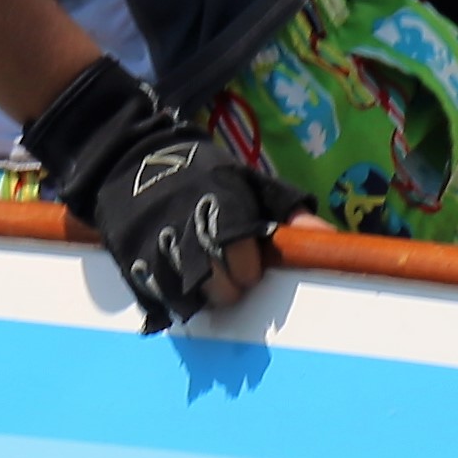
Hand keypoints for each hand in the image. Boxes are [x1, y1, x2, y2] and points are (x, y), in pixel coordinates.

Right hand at [27, 62, 284, 330]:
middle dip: (228, 287)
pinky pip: (158, 296)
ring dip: (200, 293)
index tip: (245, 259)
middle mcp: (192, 234)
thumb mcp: (250, 182)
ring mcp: (159, 250)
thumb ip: (288, 211)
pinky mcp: (133, 261)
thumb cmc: (204, 175)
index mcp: (225, 212)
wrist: (132, 159)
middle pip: (220, 289)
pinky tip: (176, 279)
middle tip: (225, 272)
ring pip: (190, 297)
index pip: (247, 267)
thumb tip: (325, 236)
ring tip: (202, 276)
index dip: (249, 268)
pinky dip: (171, 296)